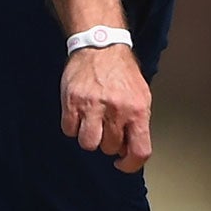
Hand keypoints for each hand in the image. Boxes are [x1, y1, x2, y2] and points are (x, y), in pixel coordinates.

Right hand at [60, 45, 152, 171]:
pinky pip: (69, 130)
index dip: (131, 164)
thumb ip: (138, 124)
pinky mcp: (72, 102)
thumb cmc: (121, 72)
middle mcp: (116, 109)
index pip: (139, 151)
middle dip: (109, 143)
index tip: (123, 163)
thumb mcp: (141, 96)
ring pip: (88, 144)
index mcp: (138, 110)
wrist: (100, 46)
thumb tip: (129, 150)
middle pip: (110, 148)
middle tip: (107, 128)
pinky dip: (73, 127)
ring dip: (90, 138)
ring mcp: (92, 106)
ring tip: (93, 123)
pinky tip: (80, 114)